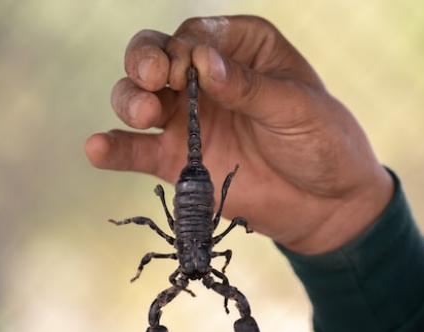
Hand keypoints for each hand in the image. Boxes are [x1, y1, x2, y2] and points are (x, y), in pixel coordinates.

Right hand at [85, 15, 392, 254]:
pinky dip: (114, 148)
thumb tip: (203, 64)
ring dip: (129, 99)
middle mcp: (206, 79)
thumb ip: (248, 87)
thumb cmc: (322, 143)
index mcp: (241, 49)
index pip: (195, 35)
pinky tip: (97, 148)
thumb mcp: (297, 108)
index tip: (190, 69)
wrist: (327, 204)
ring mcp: (187, 120)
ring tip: (144, 114)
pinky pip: (136, 151)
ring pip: (137, 97)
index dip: (183, 47)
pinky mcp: (177, 160)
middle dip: (146, 62)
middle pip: (155, 56)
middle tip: (155, 80)